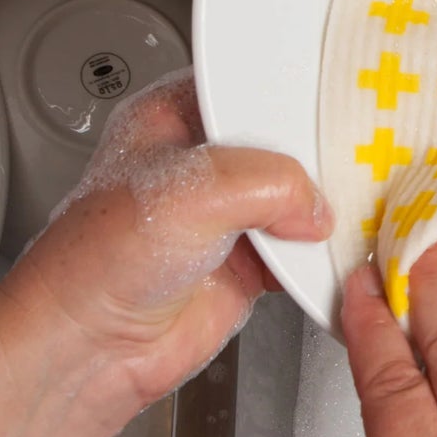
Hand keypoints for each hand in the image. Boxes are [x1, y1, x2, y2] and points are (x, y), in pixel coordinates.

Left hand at [0, 69, 332, 407]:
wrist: (89, 349)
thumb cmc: (98, 262)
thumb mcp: (192, 192)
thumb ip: (270, 182)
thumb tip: (314, 205)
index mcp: (177, 117)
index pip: (252, 87)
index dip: (292, 94)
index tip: (333, 105)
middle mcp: (204, 163)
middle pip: (284, 144)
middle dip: (314, 157)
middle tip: (347, 161)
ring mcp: (227, 214)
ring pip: (297, 199)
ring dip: (319, 209)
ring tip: (343, 205)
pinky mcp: (247, 261)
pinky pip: (300, 250)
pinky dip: (317, 254)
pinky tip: (326, 248)